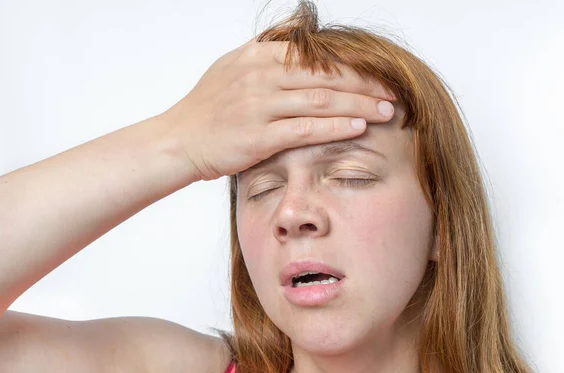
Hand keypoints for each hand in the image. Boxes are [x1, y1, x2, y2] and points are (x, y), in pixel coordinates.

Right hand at [165, 37, 396, 180]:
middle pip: (325, 76)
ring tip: (385, 112)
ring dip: (358, 106)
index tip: (378, 74)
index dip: (353, 65)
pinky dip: (334, 127)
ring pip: (321, 101)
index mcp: (258, 57)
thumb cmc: (207, 106)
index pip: (317, 56)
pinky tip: (357, 128)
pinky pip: (305, 129)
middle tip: (393, 94)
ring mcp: (259, 106)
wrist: (179, 140)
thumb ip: (267, 48)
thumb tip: (299, 31)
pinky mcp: (259, 136)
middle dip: (365, 85)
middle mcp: (261, 76)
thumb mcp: (232, 64)